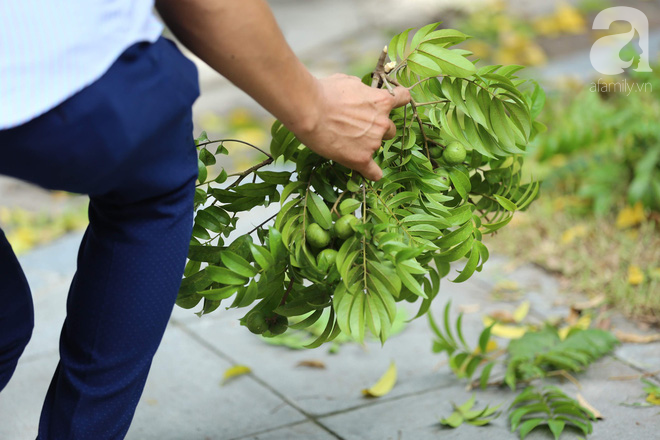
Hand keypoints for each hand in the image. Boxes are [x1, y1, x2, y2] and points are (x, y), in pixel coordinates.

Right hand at [293, 74, 410, 180]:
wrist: (309, 110)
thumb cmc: (324, 92)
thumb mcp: (347, 81)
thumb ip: (361, 88)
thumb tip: (361, 89)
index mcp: (381, 100)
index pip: (403, 97)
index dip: (397, 100)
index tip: (391, 104)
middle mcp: (382, 123)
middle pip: (390, 129)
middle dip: (378, 129)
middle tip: (357, 128)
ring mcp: (373, 142)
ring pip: (378, 147)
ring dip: (368, 145)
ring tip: (346, 142)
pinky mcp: (361, 159)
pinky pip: (374, 172)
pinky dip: (371, 172)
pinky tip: (365, 170)